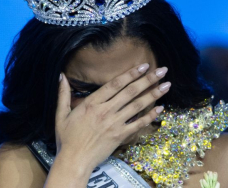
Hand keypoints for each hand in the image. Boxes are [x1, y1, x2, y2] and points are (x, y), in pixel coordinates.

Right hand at [55, 63, 169, 170]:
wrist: (74, 161)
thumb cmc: (66, 138)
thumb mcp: (60, 114)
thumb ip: (63, 94)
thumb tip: (61, 76)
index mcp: (91, 103)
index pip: (115, 84)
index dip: (130, 74)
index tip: (143, 66)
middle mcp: (105, 111)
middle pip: (131, 92)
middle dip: (148, 80)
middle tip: (162, 70)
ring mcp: (114, 124)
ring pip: (137, 106)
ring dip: (153, 94)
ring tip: (166, 85)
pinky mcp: (120, 136)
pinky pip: (138, 124)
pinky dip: (150, 116)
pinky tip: (160, 108)